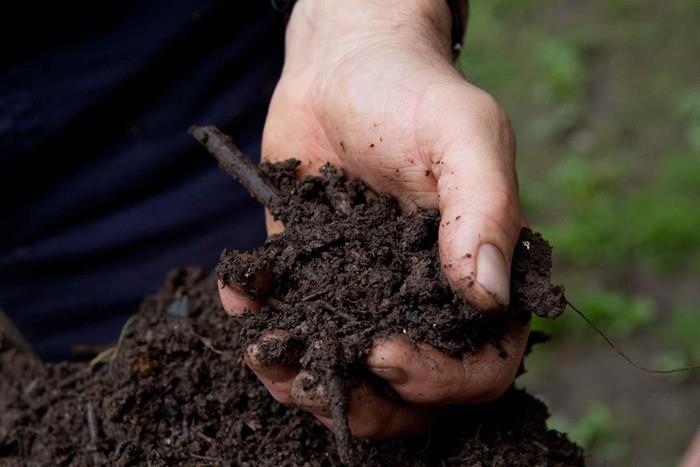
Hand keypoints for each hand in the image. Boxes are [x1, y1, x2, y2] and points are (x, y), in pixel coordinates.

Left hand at [220, 0, 528, 436]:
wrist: (343, 65)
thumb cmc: (413, 91)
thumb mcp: (463, 134)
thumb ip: (484, 211)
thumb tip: (490, 298)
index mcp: (474, 277)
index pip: (479, 365)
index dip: (440, 381)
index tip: (386, 355)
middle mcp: (422, 298)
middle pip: (410, 393)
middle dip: (365, 405)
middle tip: (315, 383)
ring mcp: (364, 292)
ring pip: (347, 373)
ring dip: (304, 383)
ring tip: (266, 359)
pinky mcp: (311, 275)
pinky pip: (290, 322)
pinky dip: (260, 326)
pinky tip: (241, 298)